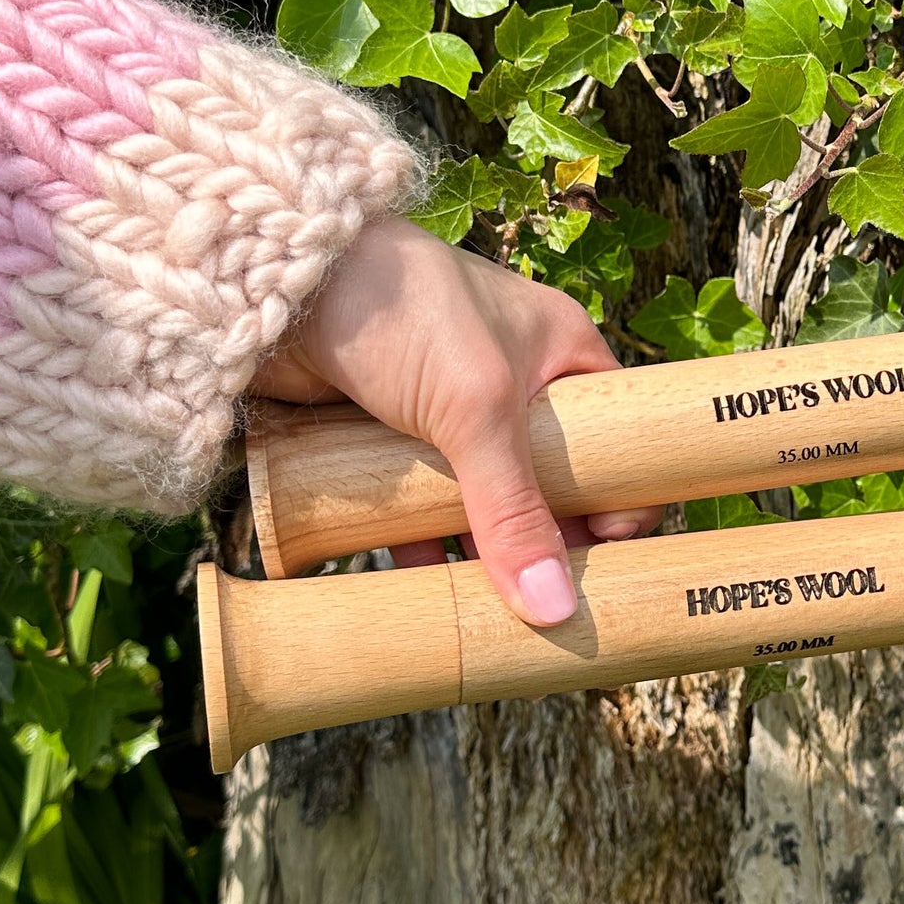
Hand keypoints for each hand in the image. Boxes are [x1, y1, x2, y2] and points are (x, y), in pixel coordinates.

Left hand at [252, 220, 659, 622]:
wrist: (278, 284)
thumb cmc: (400, 307)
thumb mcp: (476, 408)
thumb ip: (513, 508)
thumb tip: (553, 608)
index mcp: (562, 353)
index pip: (621, 437)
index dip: (625, 499)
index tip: (611, 562)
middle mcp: (514, 385)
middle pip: (554, 484)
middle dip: (554, 543)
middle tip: (558, 606)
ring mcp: (450, 417)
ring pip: (485, 506)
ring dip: (488, 557)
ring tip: (500, 619)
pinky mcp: (392, 442)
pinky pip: (423, 512)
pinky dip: (426, 551)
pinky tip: (435, 599)